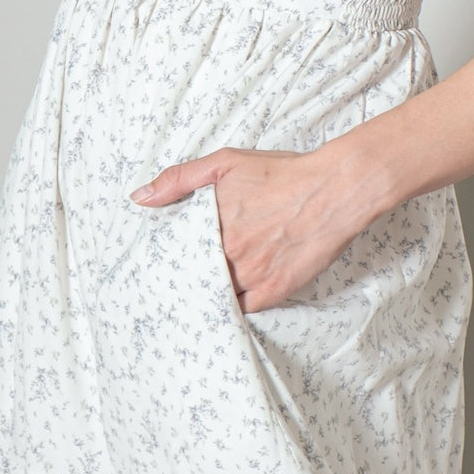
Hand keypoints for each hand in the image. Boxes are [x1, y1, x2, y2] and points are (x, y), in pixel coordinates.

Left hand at [129, 145, 366, 312]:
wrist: (334, 189)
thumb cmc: (283, 174)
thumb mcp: (227, 163)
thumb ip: (180, 178)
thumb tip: (139, 198)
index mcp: (212, 226)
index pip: (175, 255)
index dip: (169, 261)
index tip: (157, 268)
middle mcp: (229, 254)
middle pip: (194, 277)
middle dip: (185, 281)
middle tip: (171, 289)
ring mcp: (252, 275)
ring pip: (215, 296)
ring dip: (206, 296)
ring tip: (195, 298)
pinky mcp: (275, 291)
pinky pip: (242, 310)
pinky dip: (232, 308)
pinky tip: (226, 303)